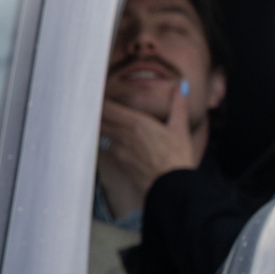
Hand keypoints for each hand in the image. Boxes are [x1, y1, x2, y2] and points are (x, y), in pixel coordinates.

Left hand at [100, 83, 197, 205]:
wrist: (172, 187)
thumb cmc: (177, 157)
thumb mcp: (180, 129)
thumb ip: (179, 105)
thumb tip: (182, 86)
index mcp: (136, 122)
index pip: (106, 106)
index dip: (99, 98)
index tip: (97, 92)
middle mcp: (122, 134)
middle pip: (98, 118)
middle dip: (95, 110)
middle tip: (92, 103)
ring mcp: (118, 149)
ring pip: (100, 132)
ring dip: (99, 125)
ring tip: (99, 119)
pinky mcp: (119, 162)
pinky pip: (106, 147)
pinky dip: (106, 141)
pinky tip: (111, 140)